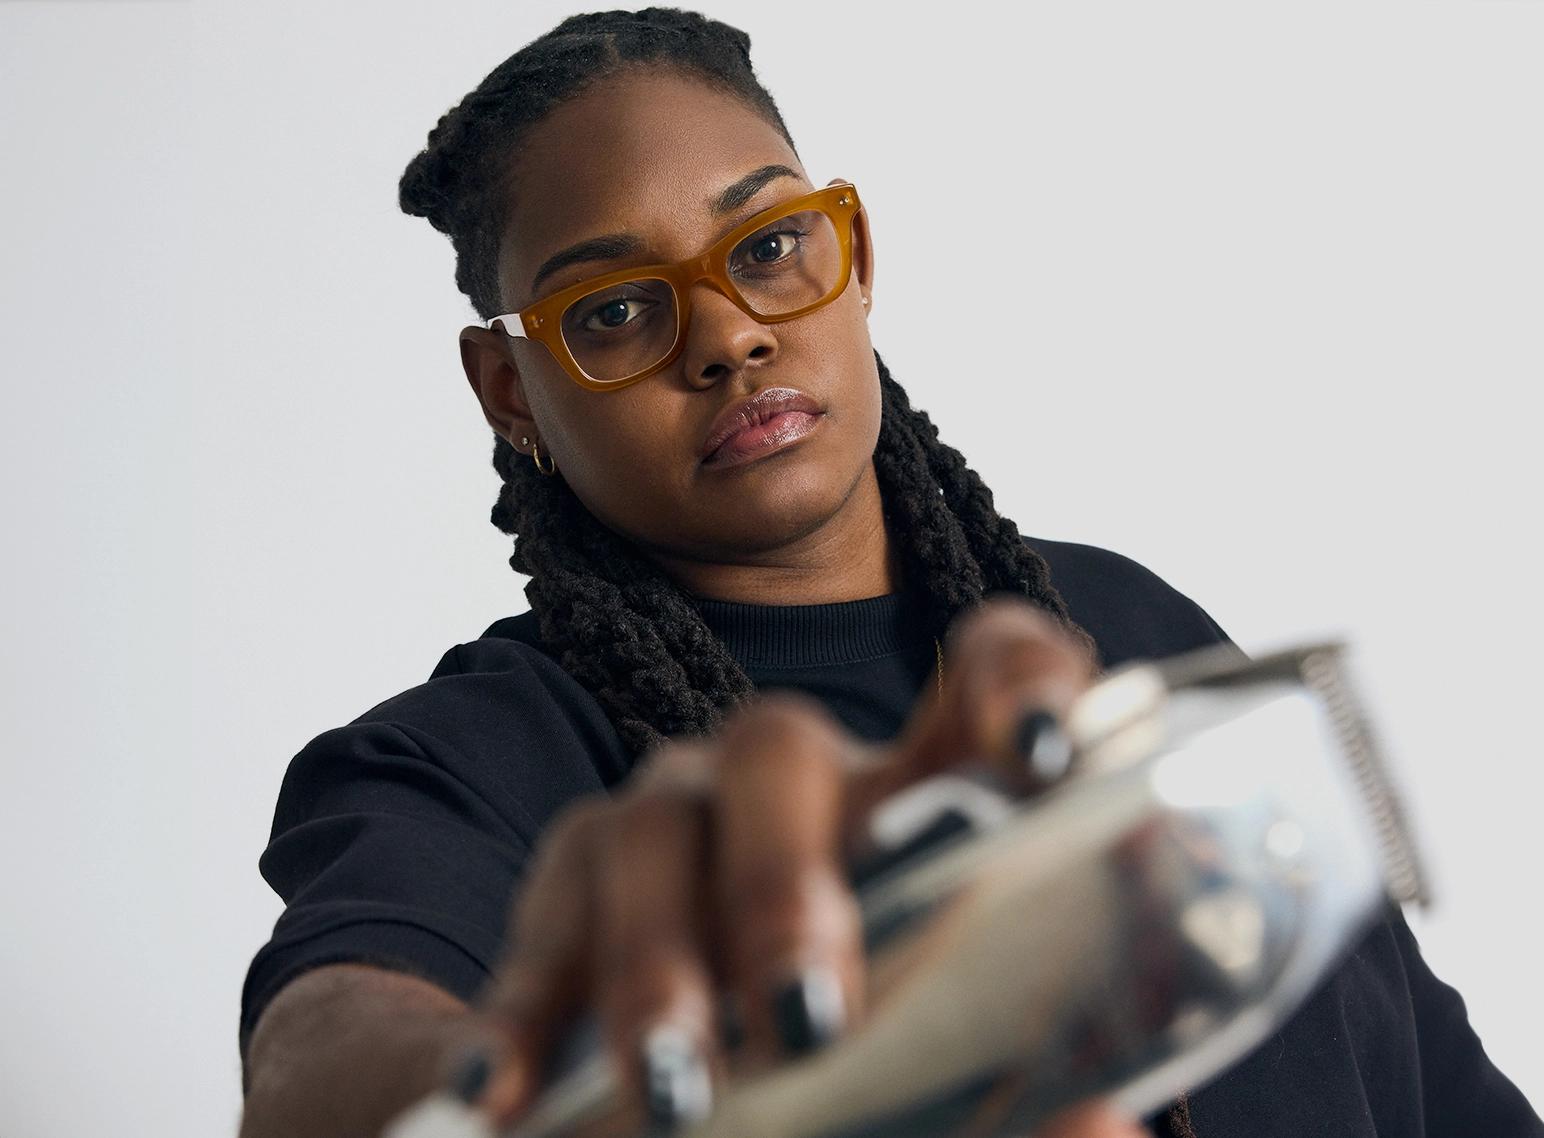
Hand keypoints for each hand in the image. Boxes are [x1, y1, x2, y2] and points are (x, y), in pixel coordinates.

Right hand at [457, 596, 1115, 1133]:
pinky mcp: (568, 886)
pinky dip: (527, 1017)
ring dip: (658, 966)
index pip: (988, 667)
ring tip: (676, 1094)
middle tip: (809, 1018)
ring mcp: (669, 818)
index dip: (1015, 685)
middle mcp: (788, 781)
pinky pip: (540, 927)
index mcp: (921, 794)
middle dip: (783, 880)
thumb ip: (1026, 1099)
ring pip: (648, 829)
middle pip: (774, 750)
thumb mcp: (949, 1077)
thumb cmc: (866, 1062)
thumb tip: (1104, 1126)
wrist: (704, 1076)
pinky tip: (511, 1102)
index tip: (1041, 759)